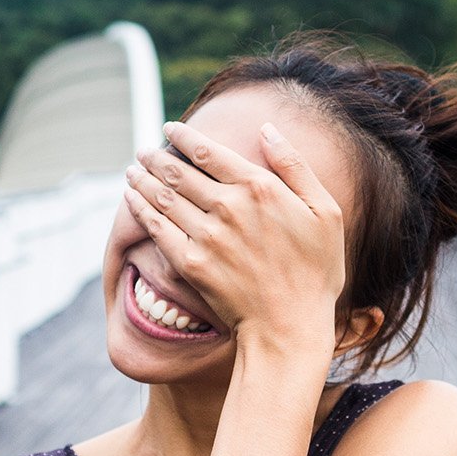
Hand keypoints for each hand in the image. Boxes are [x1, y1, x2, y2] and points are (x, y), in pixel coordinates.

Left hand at [123, 120, 343, 348]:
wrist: (290, 326)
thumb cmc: (315, 270)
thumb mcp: (325, 211)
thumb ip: (294, 166)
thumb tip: (267, 129)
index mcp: (259, 187)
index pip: (208, 151)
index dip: (183, 136)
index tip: (169, 129)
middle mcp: (229, 206)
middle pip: (179, 171)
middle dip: (155, 157)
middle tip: (143, 151)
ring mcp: (207, 235)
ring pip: (164, 196)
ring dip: (142, 179)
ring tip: (131, 170)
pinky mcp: (190, 263)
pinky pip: (158, 228)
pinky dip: (141, 209)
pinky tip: (132, 199)